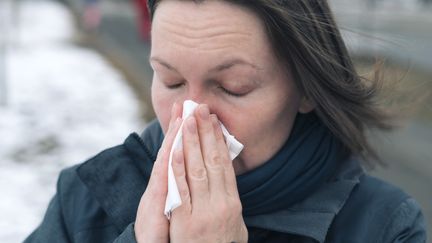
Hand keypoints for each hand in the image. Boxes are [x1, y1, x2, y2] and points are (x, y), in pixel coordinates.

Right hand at [134, 103, 181, 242]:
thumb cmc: (166, 223)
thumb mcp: (178, 199)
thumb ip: (184, 182)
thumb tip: (197, 169)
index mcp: (172, 178)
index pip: (181, 150)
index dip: (186, 132)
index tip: (193, 112)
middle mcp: (164, 179)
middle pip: (173, 148)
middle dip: (179, 125)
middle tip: (185, 103)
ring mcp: (157, 188)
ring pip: (166, 158)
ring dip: (173, 137)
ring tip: (179, 116)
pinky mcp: (153, 201)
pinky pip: (162, 181)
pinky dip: (167, 166)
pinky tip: (171, 150)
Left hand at [170, 105, 247, 242]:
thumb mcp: (235, 226)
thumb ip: (230, 204)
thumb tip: (228, 184)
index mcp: (232, 203)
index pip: (225, 164)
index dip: (219, 141)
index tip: (215, 121)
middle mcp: (221, 204)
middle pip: (212, 161)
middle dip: (206, 132)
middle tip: (201, 108)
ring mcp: (203, 211)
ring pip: (197, 169)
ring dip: (192, 142)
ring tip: (189, 118)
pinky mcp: (186, 222)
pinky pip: (181, 190)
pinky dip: (178, 167)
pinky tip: (176, 148)